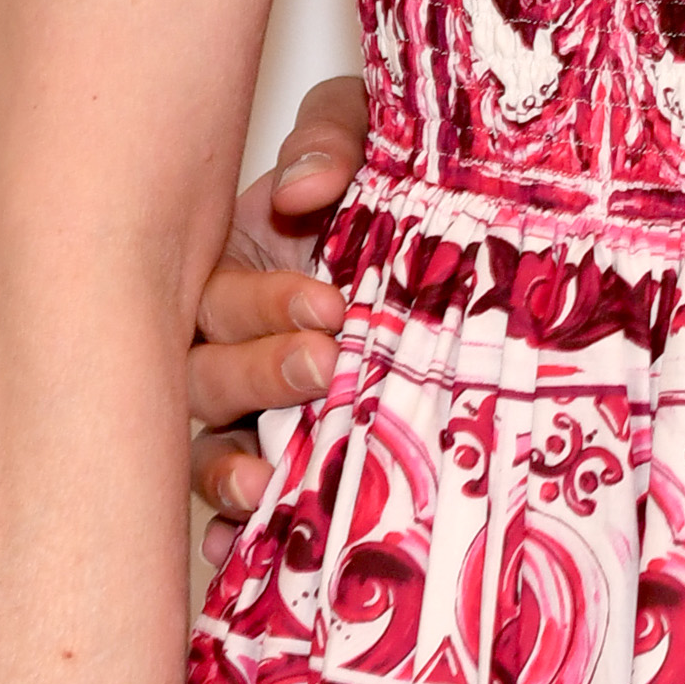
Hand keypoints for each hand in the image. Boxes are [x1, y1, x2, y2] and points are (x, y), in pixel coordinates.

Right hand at [187, 71, 365, 519]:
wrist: (476, 225)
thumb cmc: (404, 172)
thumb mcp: (374, 131)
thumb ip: (333, 138)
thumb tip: (305, 185)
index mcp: (240, 259)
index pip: (221, 291)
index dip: (264, 302)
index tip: (332, 305)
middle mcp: (234, 336)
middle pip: (208, 371)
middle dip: (260, 374)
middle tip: (326, 368)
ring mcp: (255, 404)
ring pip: (210, 442)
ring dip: (228, 466)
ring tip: (262, 483)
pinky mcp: (286, 456)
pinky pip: (241, 498)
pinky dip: (234, 528)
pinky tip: (237, 552)